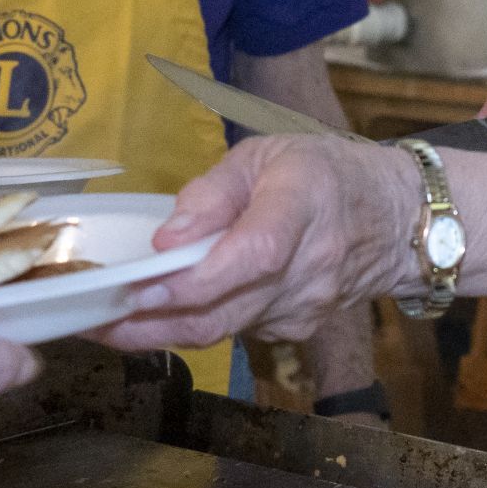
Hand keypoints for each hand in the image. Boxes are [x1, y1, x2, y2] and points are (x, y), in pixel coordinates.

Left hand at [100, 136, 416, 350]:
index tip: (137, 288)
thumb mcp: (267, 154)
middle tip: (90, 319)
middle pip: (224, 311)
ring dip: (159, 331)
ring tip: (102, 319)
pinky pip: (235, 332)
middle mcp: (310, 267)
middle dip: (150, 324)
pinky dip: (191, 326)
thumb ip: (213, 192)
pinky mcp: (297, 330)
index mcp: (303, 204)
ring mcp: (306, 307)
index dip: (194, 280)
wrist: (396, 219)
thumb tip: (165, 240)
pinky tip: (154, 316)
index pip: (252, 254)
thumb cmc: (324, 173)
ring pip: (222, 331)